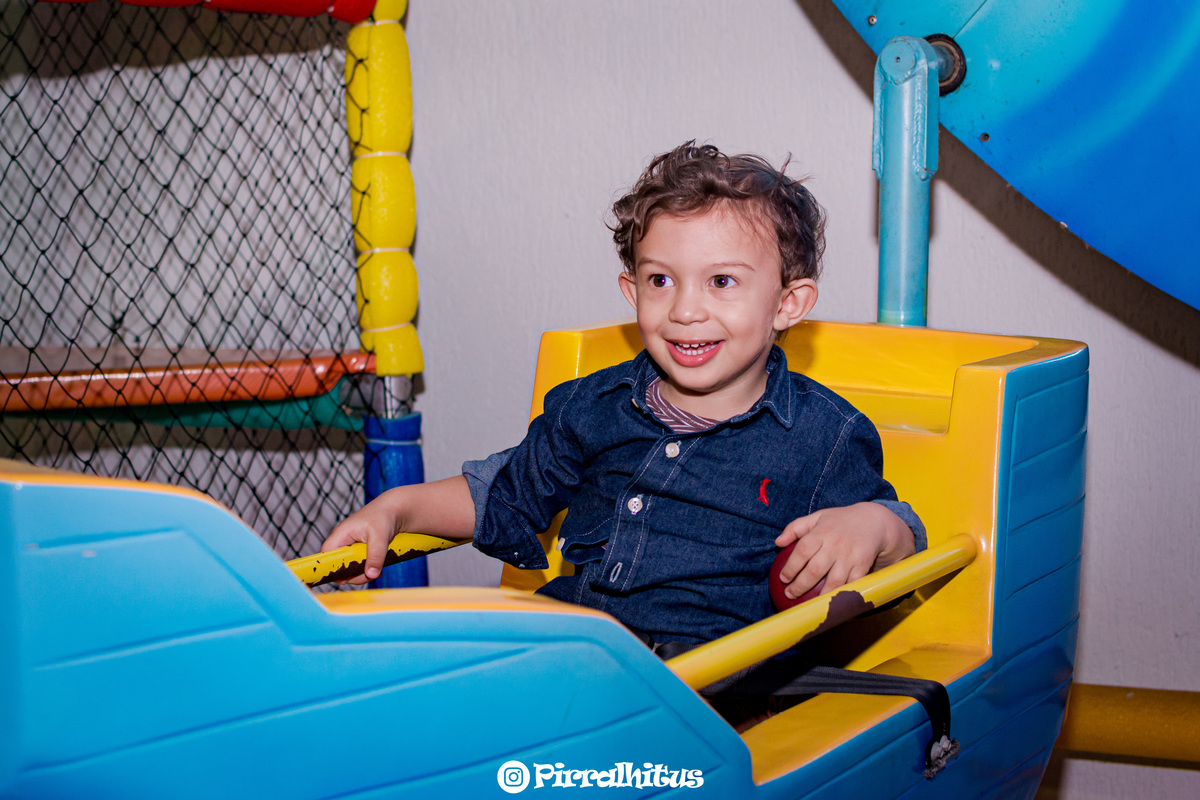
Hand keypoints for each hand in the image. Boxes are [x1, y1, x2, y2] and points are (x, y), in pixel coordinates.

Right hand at [321, 494, 402, 584]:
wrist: (396, 510)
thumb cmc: (384, 517)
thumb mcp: (380, 536)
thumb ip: (375, 556)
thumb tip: (371, 574)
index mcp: (341, 534)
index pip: (327, 555)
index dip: (332, 568)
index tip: (346, 579)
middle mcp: (344, 542)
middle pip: (339, 565)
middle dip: (353, 575)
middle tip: (369, 575)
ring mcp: (352, 547)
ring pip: (350, 568)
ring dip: (362, 574)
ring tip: (377, 572)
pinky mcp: (361, 551)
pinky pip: (360, 566)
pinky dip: (368, 570)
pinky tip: (378, 569)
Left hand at [773, 502, 914, 600]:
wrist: (873, 522)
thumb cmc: (839, 521)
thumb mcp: (817, 517)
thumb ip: (795, 527)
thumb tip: (777, 542)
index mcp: (822, 532)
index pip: (802, 551)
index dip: (791, 567)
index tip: (783, 579)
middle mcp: (835, 545)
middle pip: (814, 570)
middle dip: (800, 585)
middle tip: (790, 594)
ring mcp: (850, 557)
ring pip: (833, 582)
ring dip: (819, 596)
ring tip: (808, 604)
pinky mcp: (862, 566)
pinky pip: (850, 585)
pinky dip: (841, 595)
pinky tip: (830, 603)